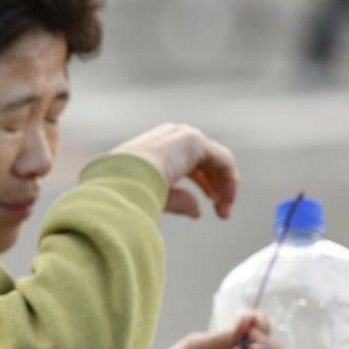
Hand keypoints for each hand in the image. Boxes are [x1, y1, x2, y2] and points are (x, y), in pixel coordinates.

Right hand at [110, 123, 238, 219]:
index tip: (205, 208)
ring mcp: (181, 136)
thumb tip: (198, 212)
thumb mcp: (154, 199)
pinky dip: (229, 182)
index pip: (188, 160)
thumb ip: (178, 200)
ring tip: (224, 212)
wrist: (119, 180)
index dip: (201, 182)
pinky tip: (226, 202)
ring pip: (216, 160)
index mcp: (155, 147)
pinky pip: (223, 161)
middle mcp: (169, 137)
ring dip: (224, 186)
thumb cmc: (125, 193)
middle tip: (222, 211)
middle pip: (204, 159)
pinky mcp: (194, 141)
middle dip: (215, 185)